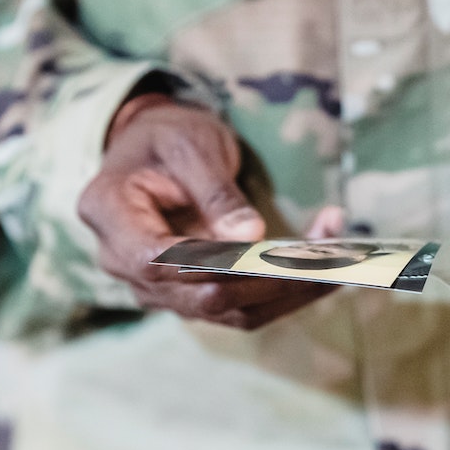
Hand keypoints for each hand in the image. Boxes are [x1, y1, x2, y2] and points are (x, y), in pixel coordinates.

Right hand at [78, 93, 333, 327]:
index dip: (215, 263)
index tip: (271, 250)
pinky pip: (240, 308)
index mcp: (110, 214)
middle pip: (203, 294)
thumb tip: (249, 237)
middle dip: (271, 280)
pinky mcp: (190, 296)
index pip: (158, 260)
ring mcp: (157, 288)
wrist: (151, 150)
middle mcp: (124, 264)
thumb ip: (216, 190)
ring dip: (288, 292)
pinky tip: (324, 272)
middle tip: (329, 256)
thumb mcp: (190, 144)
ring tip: (340, 263)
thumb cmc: (166, 139)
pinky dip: (284, 294)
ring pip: (229, 311)